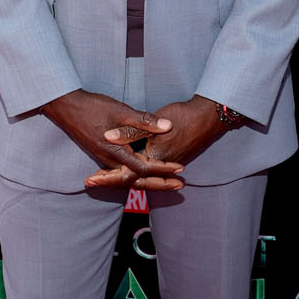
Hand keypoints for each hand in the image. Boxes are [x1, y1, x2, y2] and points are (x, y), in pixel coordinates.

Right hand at [42, 89, 184, 190]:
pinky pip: (121, 172)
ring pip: (129, 177)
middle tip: (179, 186)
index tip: (180, 169)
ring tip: (167, 182)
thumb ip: (145, 121)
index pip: (144, 167)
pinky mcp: (101, 154)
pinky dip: (135, 175)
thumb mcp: (121, 111)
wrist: (66, 107)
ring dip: (149, 180)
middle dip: (160, 183)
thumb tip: (167, 126)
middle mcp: (110, 160)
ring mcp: (104, 158)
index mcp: (116, 151)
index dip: (164, 169)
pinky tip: (143, 172)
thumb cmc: (93, 107)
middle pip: (138, 179)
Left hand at [87, 95, 230, 189]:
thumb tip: (108, 136)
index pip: (125, 175)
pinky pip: (148, 171)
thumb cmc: (182, 118)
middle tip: (91, 182)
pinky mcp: (170, 157)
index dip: (106, 177)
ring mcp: (166, 163)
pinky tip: (126, 167)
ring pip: (140, 177)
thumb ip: (130, 132)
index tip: (90, 179)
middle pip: (131, 180)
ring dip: (121, 177)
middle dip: (110, 181)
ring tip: (104, 176)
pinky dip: (134, 172)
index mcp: (153, 159)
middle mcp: (159, 165)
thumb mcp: (151, 123)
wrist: (208, 117)